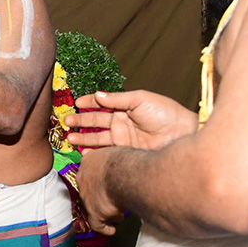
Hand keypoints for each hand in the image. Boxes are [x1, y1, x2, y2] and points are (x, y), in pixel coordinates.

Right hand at [66, 90, 196, 151]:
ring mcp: (122, 137)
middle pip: (96, 120)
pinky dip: (94, 151)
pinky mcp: (124, 151)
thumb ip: (118, 99)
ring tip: (70, 137)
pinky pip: (105, 151)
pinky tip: (84, 151)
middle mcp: (122, 121)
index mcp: (126, 106)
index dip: (88, 102)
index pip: (102, 103)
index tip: (76, 103)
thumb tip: (98, 95)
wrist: (180, 134)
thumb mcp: (141, 99)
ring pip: (97, 136)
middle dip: (80, 120)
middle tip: (67, 121)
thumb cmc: (166, 113)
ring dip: (83, 137)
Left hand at [74, 148, 125, 234]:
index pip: (88, 172)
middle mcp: (83, 180)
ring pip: (94, 207)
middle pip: (90, 190)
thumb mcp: (115, 149)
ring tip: (117, 213)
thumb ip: (112, 153)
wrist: (123, 173)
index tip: (104, 183)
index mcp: (88, 162)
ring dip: (107, 211)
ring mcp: (87, 198)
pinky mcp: (95, 213)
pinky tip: (111, 230)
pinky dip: (105, 228)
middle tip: (112, 199)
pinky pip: (98, 224)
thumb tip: (115, 152)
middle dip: (102, 196)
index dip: (98, 180)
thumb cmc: (125, 159)